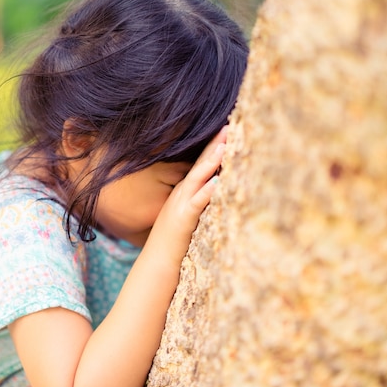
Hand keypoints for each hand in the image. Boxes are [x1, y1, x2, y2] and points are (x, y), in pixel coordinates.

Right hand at [147, 126, 226, 266]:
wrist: (158, 261)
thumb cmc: (175, 240)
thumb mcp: (187, 213)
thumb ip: (199, 199)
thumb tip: (217, 186)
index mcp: (184, 190)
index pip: (200, 163)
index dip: (212, 146)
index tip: (226, 128)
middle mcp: (182, 193)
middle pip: (200, 164)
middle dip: (215, 144)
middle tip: (228, 125)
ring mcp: (181, 204)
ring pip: (198, 177)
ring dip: (211, 161)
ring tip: (224, 144)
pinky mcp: (184, 219)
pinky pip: (197, 202)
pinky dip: (207, 191)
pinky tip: (217, 181)